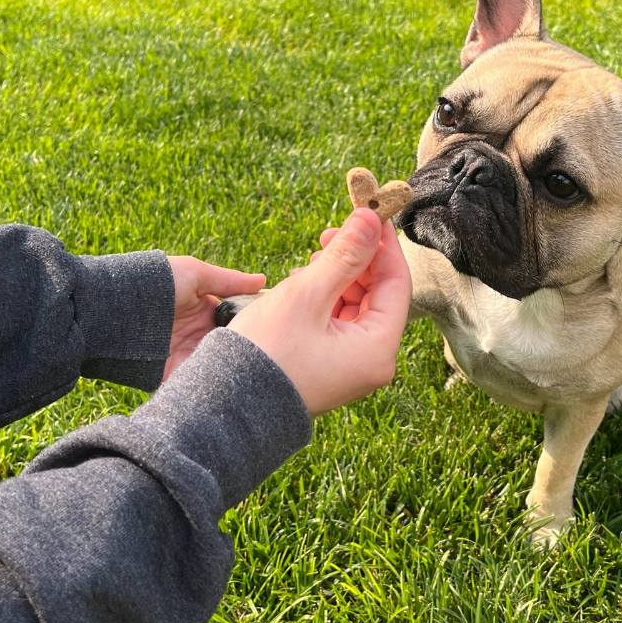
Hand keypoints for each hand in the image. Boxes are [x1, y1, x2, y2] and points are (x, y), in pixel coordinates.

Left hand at [165, 257, 265, 379]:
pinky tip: (230, 383)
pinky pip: (197, 383)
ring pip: (218, 366)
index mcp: (204, 311)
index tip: (274, 327)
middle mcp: (197, 334)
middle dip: (248, 350)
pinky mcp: (172, 375)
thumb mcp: (194, 273)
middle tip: (269, 352)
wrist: (112, 308)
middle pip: (232, 346)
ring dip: (233, 368)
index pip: (237, 321)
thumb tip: (264, 281)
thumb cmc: (153, 282)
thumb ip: (229, 281)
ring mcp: (185, 356)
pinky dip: (212, 384)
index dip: (255, 324)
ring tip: (256, 371)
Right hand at [228, 208, 411, 416]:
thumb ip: (344, 255)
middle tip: (329, 233)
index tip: (367, 214)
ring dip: (338, 278)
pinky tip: (302, 284)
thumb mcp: (307, 295)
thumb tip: (370, 219)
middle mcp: (372, 363)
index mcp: (378, 350)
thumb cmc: (266, 353)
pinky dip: (325, 300)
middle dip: (356, 260)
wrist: (224, 408)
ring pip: (356, 308)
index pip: (397, 284)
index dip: (383, 245)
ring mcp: (350, 368)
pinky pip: (337, 325)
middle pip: (378, 296)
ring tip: (310, 261)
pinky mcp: (328, 368)